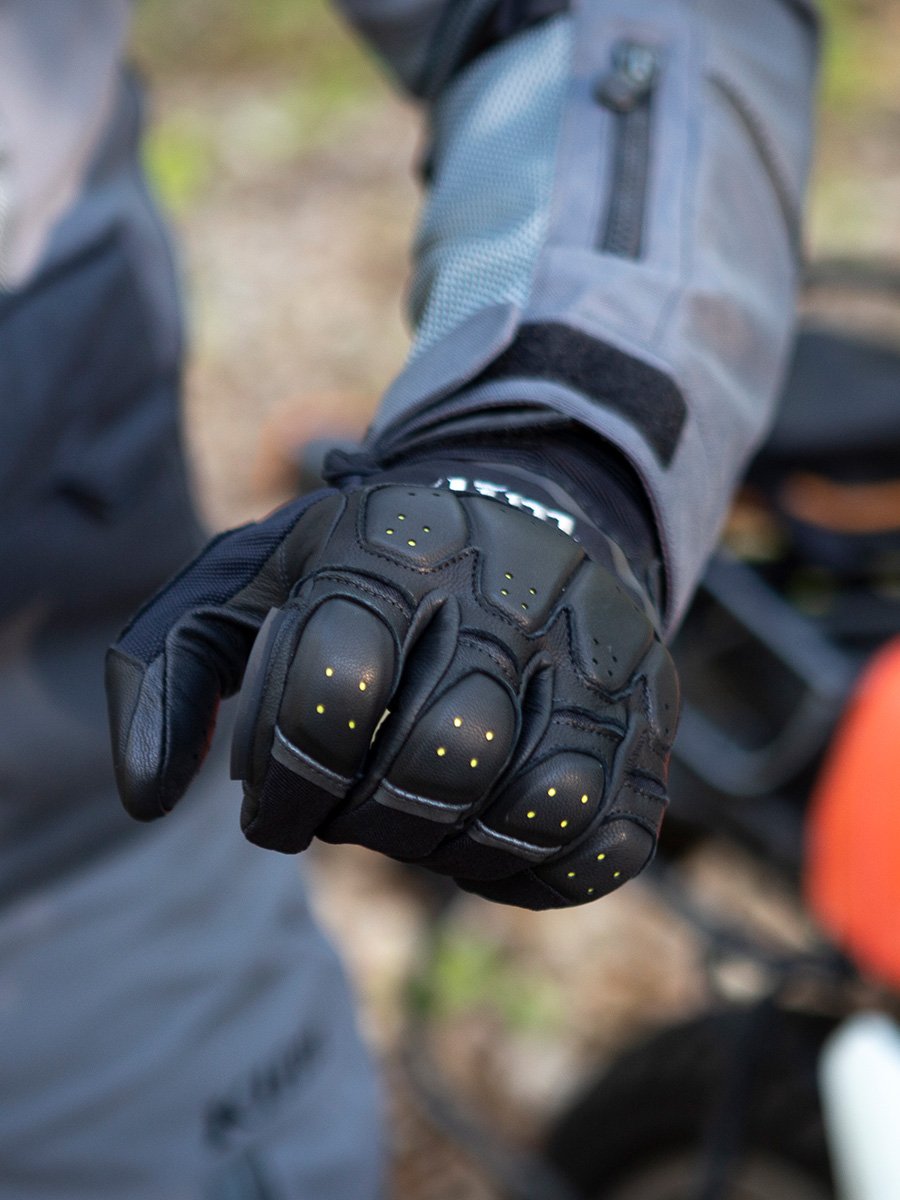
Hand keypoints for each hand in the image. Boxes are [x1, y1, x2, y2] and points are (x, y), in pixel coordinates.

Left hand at [106, 475, 677, 908]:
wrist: (525, 508)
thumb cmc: (368, 566)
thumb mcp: (251, 579)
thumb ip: (170, 668)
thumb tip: (145, 799)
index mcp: (395, 541)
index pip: (333, 690)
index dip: (283, 786)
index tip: (271, 808)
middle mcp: (513, 583)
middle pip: (442, 758)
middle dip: (368, 822)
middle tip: (345, 812)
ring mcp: (600, 647)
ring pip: (537, 805)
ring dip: (453, 853)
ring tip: (418, 826)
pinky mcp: (653, 706)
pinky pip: (613, 838)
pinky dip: (538, 876)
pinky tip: (487, 842)